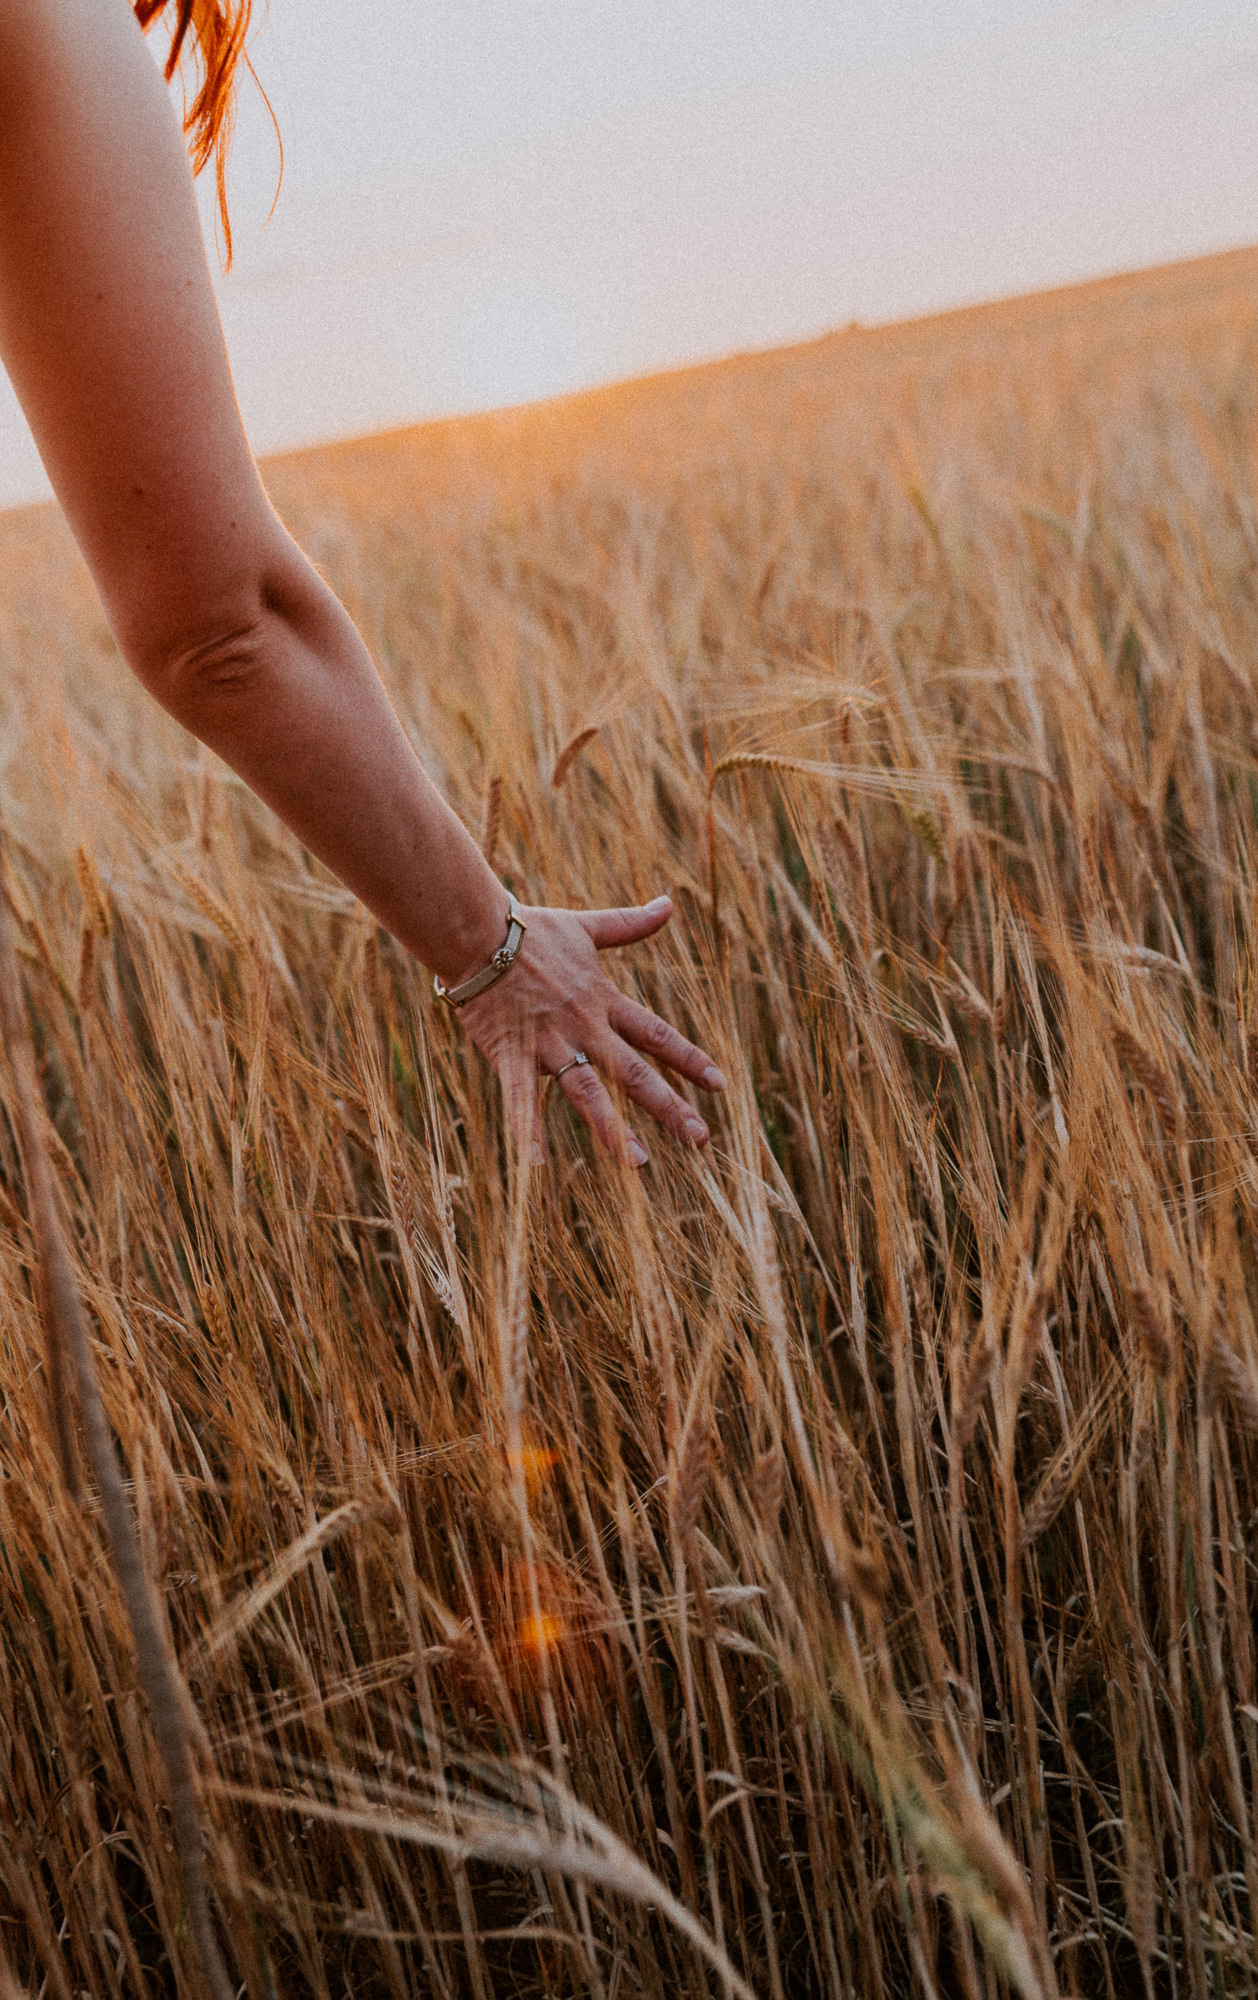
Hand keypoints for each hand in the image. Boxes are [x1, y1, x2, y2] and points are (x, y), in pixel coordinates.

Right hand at [456, 896, 725, 1166]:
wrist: (476, 931)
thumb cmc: (528, 930)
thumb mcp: (586, 927)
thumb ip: (630, 924)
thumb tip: (669, 904)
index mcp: (602, 1001)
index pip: (654, 1034)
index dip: (687, 1059)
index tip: (718, 1084)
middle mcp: (584, 1027)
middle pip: (633, 1072)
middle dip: (669, 1106)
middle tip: (701, 1138)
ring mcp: (549, 1043)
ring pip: (588, 1091)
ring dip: (613, 1128)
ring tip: (640, 1163)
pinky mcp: (511, 1054)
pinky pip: (520, 1100)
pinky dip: (527, 1132)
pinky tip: (534, 1167)